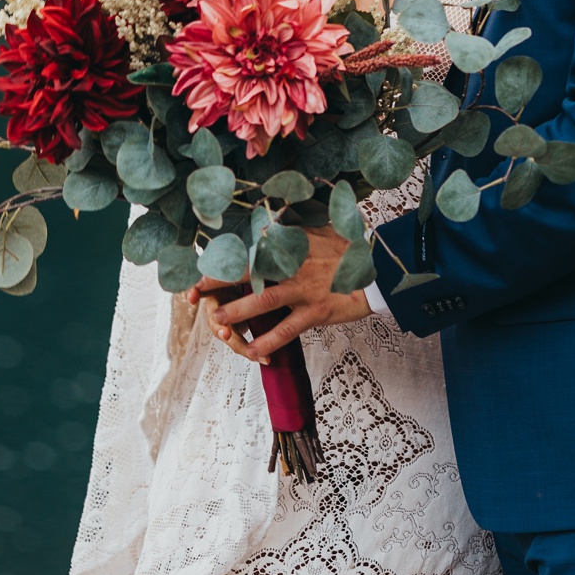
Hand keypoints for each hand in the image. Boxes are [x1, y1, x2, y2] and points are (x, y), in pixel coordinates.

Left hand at [187, 225, 372, 361]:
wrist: (379, 270)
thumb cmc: (350, 248)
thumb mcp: (321, 228)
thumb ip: (294, 228)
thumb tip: (270, 223)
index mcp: (293, 243)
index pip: (252, 248)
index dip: (227, 255)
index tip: (203, 261)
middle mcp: (294, 264)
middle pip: (251, 271)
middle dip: (221, 281)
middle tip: (195, 290)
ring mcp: (304, 289)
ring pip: (265, 300)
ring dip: (239, 311)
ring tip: (217, 321)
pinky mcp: (316, 312)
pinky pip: (287, 329)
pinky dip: (269, 341)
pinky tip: (253, 351)